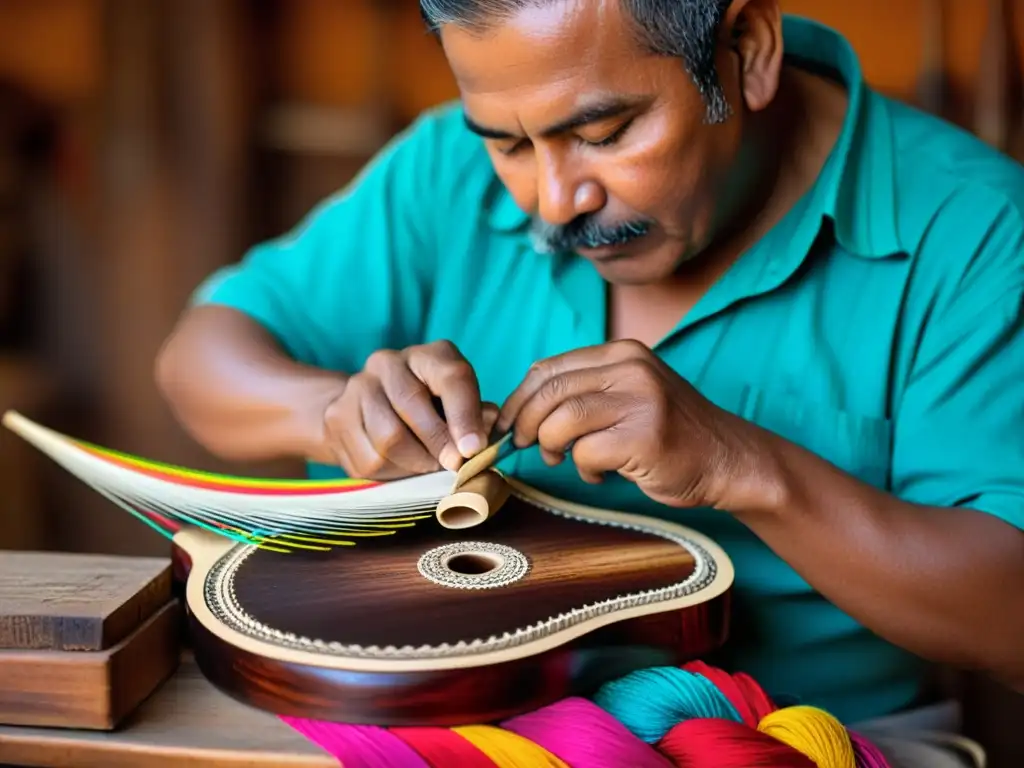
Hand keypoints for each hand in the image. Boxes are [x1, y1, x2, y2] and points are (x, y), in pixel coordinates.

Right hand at [320, 340, 497, 478]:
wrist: (367, 407)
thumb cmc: (431, 409)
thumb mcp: (458, 406)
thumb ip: (477, 417)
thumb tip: (486, 432)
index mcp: (428, 355)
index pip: (451, 377)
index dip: (465, 415)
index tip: (474, 450)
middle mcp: (388, 362)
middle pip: (412, 404)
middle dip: (438, 443)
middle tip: (454, 467)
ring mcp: (357, 387)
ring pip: (389, 437)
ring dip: (416, 462)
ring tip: (429, 467)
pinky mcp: (337, 417)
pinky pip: (370, 458)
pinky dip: (392, 473)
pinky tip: (402, 466)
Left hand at [497, 340, 766, 508]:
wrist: (729, 460)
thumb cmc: (670, 434)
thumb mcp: (629, 394)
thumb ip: (585, 391)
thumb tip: (521, 408)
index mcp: (623, 353)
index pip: (549, 368)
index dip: (518, 399)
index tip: (507, 424)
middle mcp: (632, 368)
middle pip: (549, 392)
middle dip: (524, 423)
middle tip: (524, 446)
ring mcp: (641, 400)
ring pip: (561, 420)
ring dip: (551, 446)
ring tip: (564, 459)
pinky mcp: (646, 436)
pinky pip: (586, 452)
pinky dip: (583, 469)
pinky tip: (599, 474)